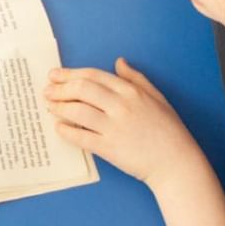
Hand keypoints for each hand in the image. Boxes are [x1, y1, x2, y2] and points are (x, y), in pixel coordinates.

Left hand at [43, 60, 204, 189]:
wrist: (177, 163)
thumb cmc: (168, 131)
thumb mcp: (157, 98)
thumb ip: (136, 78)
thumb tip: (119, 62)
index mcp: (132, 91)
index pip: (93, 76)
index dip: (70, 74)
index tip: (55, 75)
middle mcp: (122, 106)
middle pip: (82, 90)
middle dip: (60, 88)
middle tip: (47, 90)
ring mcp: (115, 128)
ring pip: (78, 111)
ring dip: (59, 107)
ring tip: (49, 106)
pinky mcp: (110, 149)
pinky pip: (81, 137)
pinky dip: (66, 131)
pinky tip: (59, 127)